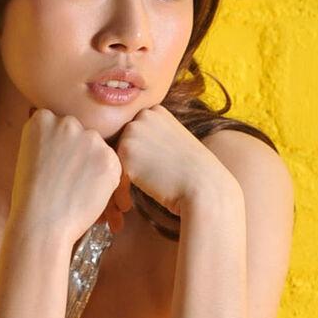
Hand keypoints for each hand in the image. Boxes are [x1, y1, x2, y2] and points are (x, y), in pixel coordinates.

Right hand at [8, 108, 122, 244]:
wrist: (41, 223)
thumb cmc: (31, 196)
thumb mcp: (29, 154)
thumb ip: (49, 138)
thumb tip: (67, 135)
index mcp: (43, 118)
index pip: (59, 124)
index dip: (59, 146)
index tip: (53, 162)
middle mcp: (68, 122)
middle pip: (81, 132)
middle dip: (78, 152)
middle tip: (67, 177)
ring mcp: (91, 138)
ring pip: (98, 148)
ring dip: (93, 164)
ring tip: (76, 188)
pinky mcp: (109, 158)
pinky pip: (112, 165)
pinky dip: (105, 179)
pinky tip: (87, 193)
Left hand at [114, 103, 231, 214]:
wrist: (204, 186)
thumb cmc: (194, 171)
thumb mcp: (175, 142)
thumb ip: (154, 138)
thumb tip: (135, 151)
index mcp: (156, 111)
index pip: (134, 135)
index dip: (135, 158)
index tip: (140, 178)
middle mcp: (143, 116)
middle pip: (121, 145)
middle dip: (123, 170)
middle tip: (128, 194)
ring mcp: (133, 132)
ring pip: (115, 160)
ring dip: (118, 183)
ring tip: (125, 203)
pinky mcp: (125, 152)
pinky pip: (113, 174)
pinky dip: (118, 193)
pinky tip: (128, 206)